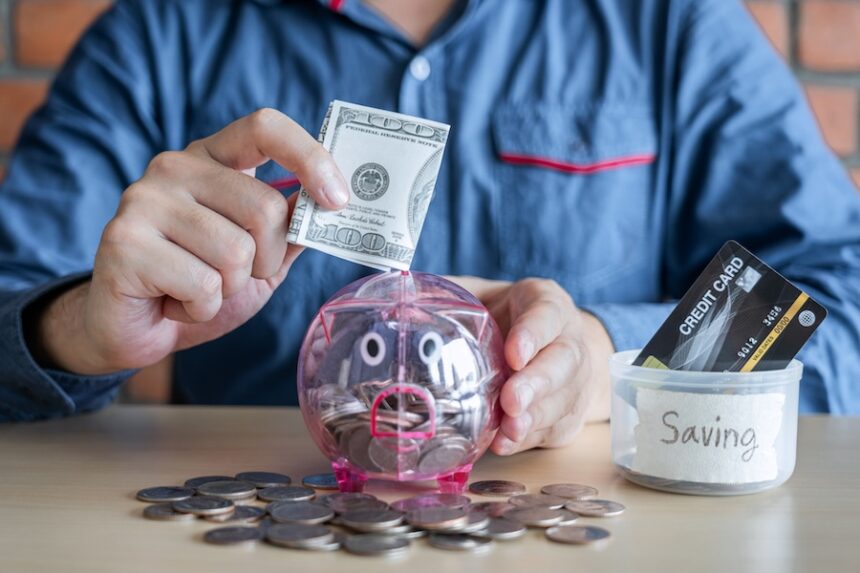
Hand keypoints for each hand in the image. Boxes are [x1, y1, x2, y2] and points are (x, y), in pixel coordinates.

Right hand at [35, 108, 348, 374]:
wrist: (136, 328)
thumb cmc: (201, 286)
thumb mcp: (261, 256)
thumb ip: (291, 227)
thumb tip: (334, 204)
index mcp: (211, 157)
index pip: (264, 127)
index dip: (310, 157)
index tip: (338, 200)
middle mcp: (174, 167)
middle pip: (264, 207)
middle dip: (267, 259)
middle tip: (237, 275)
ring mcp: (143, 200)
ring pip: (235, 252)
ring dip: (230, 288)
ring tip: (199, 289)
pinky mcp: (124, 243)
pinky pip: (203, 284)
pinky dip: (202, 308)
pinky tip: (175, 303)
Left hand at [450, 276, 614, 454]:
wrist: (549, 347)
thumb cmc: (507, 319)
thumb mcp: (485, 296)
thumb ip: (453, 294)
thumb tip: (406, 293)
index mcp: (547, 305)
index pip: (547, 314)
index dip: (533, 334)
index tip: (514, 353)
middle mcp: (568, 342)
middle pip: (562, 362)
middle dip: (536, 383)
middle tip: (511, 400)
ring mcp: (573, 381)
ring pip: (562, 399)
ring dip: (534, 418)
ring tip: (509, 429)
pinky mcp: (567, 415)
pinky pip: (552, 429)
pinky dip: (528, 439)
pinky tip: (506, 443)